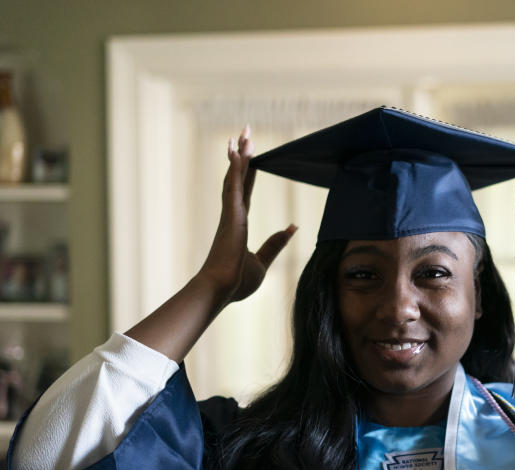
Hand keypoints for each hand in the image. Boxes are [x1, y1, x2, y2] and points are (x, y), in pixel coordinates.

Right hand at [198, 126, 296, 302]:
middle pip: (238, 178)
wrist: (222, 289)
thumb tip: (293, 227)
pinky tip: (237, 153)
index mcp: (238, 224)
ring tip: (243, 135)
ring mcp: (230, 214)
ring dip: (239, 156)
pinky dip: (235, 169)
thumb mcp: (262, 261)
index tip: (248, 155)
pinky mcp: (231, 217)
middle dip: (242, 155)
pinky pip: (233, 187)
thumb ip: (276, 243)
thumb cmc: (237, 281)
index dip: (247, 172)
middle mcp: (232, 215)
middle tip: (243, 133)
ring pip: (235, 178)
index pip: (244, 191)